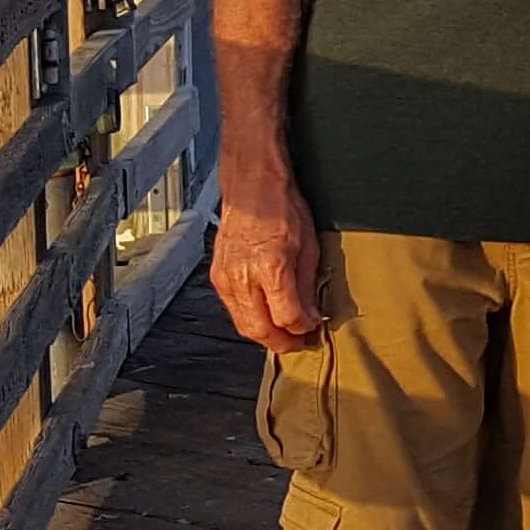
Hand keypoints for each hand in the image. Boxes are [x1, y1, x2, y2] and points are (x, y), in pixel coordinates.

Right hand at [208, 165, 323, 353]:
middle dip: (282, 342)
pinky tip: (264, 315)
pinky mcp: (217, 277)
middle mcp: (244, 277)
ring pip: (244, 325)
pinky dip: (249, 318)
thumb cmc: (281, 207)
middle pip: (261, 330)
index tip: (312, 326)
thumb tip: (309, 314)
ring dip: (264, 335)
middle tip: (298, 342)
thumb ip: (306, 286)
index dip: (303, 328)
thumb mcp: (308, 247)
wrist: (251, 187)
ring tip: (283, 333)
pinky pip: (233, 309)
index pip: (287, 318)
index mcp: (271, 268)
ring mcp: (227, 278)